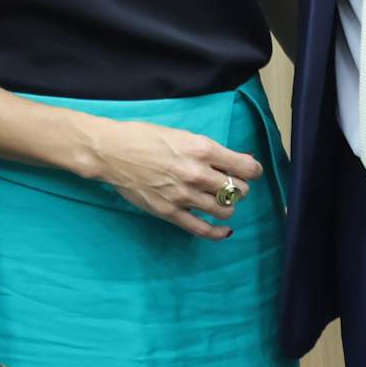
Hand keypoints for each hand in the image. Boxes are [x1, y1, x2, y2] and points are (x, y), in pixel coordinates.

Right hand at [69, 117, 263, 238]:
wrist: (112, 151)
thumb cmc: (145, 137)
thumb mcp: (182, 134)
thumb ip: (211, 150)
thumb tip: (242, 161)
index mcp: (202, 149)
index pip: (247, 168)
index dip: (253, 171)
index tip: (250, 172)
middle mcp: (197, 173)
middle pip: (239, 191)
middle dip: (239, 188)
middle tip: (229, 184)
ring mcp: (184, 195)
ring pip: (226, 210)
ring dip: (228, 206)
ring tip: (219, 200)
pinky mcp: (170, 212)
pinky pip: (203, 229)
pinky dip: (218, 232)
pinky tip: (223, 230)